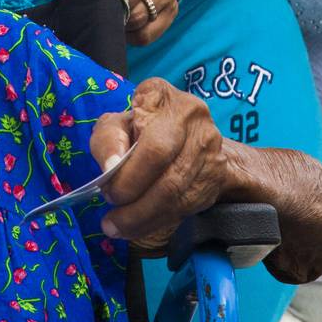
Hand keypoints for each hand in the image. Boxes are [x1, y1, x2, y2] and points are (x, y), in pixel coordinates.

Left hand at [88, 78, 228, 249]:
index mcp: (161, 95)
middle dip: (130, 190)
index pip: (141, 128)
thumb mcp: (116, 125)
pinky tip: (136, 226)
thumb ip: (107, 139)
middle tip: (110, 203)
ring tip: (115, 225)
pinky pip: (184, 205)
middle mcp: (192, 114)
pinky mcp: (217, 174)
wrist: (190, 140)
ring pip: (173, 190)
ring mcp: (210, 145)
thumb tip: (111, 168)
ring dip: (140, 215)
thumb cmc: (142, 130)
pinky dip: (155, 221)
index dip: (123, 157)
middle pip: (160, 160)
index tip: (104, 177)